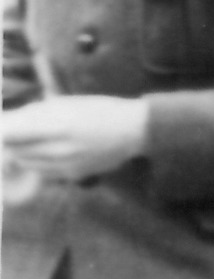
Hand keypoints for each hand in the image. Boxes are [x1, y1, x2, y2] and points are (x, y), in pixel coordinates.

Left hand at [0, 97, 148, 180]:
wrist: (134, 131)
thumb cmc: (101, 110)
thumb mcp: (68, 103)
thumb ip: (37, 113)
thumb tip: (13, 119)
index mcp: (56, 126)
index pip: (10, 134)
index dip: (3, 131)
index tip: (4, 127)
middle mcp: (58, 149)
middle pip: (15, 150)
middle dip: (9, 142)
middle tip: (14, 134)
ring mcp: (65, 165)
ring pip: (26, 163)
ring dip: (21, 153)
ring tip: (29, 142)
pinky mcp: (72, 175)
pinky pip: (42, 172)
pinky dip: (36, 164)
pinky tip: (45, 153)